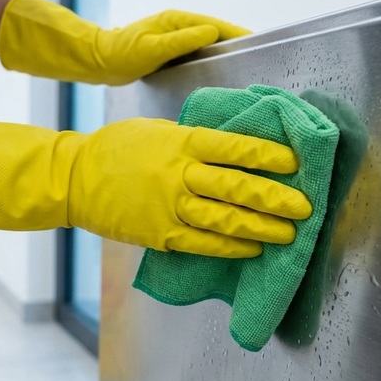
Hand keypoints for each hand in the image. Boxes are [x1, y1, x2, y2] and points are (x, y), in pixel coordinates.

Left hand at [0, 0, 248, 85]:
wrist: (97, 61)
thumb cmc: (121, 55)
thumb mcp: (153, 49)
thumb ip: (182, 40)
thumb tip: (212, 32)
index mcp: (176, 21)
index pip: (215, 26)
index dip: (236, 33)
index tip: (256, 41)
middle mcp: (178, 26)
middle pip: (215, 33)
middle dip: (235, 43)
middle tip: (257, 57)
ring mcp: (174, 38)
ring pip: (206, 44)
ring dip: (223, 53)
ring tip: (243, 65)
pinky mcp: (169, 51)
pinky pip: (196, 53)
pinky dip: (209, 60)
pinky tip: (217, 73)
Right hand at [0, 118, 310, 257]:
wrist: (75, 178)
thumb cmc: (120, 148)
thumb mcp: (160, 130)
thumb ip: (195, 140)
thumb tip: (237, 148)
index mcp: (182, 142)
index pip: (235, 148)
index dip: (268, 156)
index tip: (294, 163)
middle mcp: (180, 174)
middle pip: (237, 187)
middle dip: (275, 198)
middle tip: (304, 206)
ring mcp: (170, 207)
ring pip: (225, 220)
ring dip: (261, 228)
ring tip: (288, 234)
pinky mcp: (161, 234)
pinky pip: (203, 244)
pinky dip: (230, 248)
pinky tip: (252, 250)